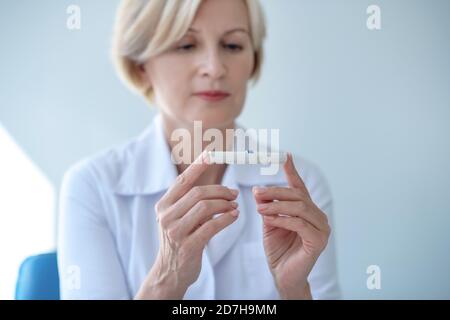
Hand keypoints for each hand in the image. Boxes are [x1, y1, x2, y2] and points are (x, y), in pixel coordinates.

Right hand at [135, 151, 238, 298]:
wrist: (170, 272)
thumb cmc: (180, 240)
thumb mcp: (180, 219)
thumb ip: (192, 204)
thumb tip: (221, 189)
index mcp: (163, 205)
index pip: (182, 181)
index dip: (198, 166)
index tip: (211, 153)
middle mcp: (166, 216)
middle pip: (197, 193)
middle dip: (220, 190)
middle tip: (234, 193)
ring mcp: (175, 232)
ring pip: (205, 207)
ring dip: (224, 204)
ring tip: (235, 206)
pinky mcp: (188, 246)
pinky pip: (212, 226)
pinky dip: (226, 218)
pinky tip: (234, 216)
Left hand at [253, 153, 330, 299]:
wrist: (283, 275)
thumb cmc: (278, 250)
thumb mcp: (270, 223)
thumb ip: (269, 208)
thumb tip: (259, 191)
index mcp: (307, 210)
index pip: (299, 188)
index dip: (292, 171)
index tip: (285, 156)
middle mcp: (317, 216)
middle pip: (298, 196)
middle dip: (275, 192)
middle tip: (256, 192)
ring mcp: (321, 229)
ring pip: (299, 208)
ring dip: (277, 206)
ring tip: (259, 207)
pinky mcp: (318, 241)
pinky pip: (300, 224)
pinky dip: (283, 220)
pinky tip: (269, 219)